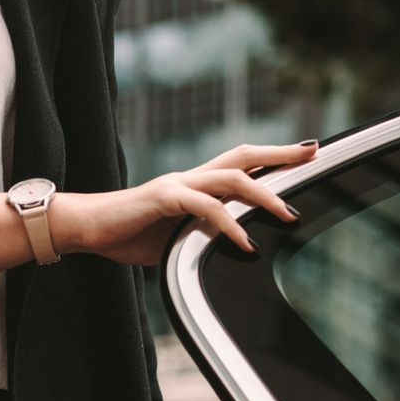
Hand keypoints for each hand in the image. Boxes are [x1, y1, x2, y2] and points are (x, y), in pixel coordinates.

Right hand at [64, 141, 317, 265]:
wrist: (86, 227)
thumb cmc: (128, 234)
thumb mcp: (176, 237)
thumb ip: (203, 235)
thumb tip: (236, 248)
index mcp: (194, 184)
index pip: (242, 162)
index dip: (274, 155)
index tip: (308, 152)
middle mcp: (190, 177)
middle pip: (244, 155)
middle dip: (280, 154)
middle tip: (313, 154)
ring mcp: (177, 185)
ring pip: (231, 177)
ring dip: (264, 195)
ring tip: (288, 215)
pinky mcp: (163, 198)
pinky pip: (204, 207)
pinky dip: (228, 224)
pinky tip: (244, 241)